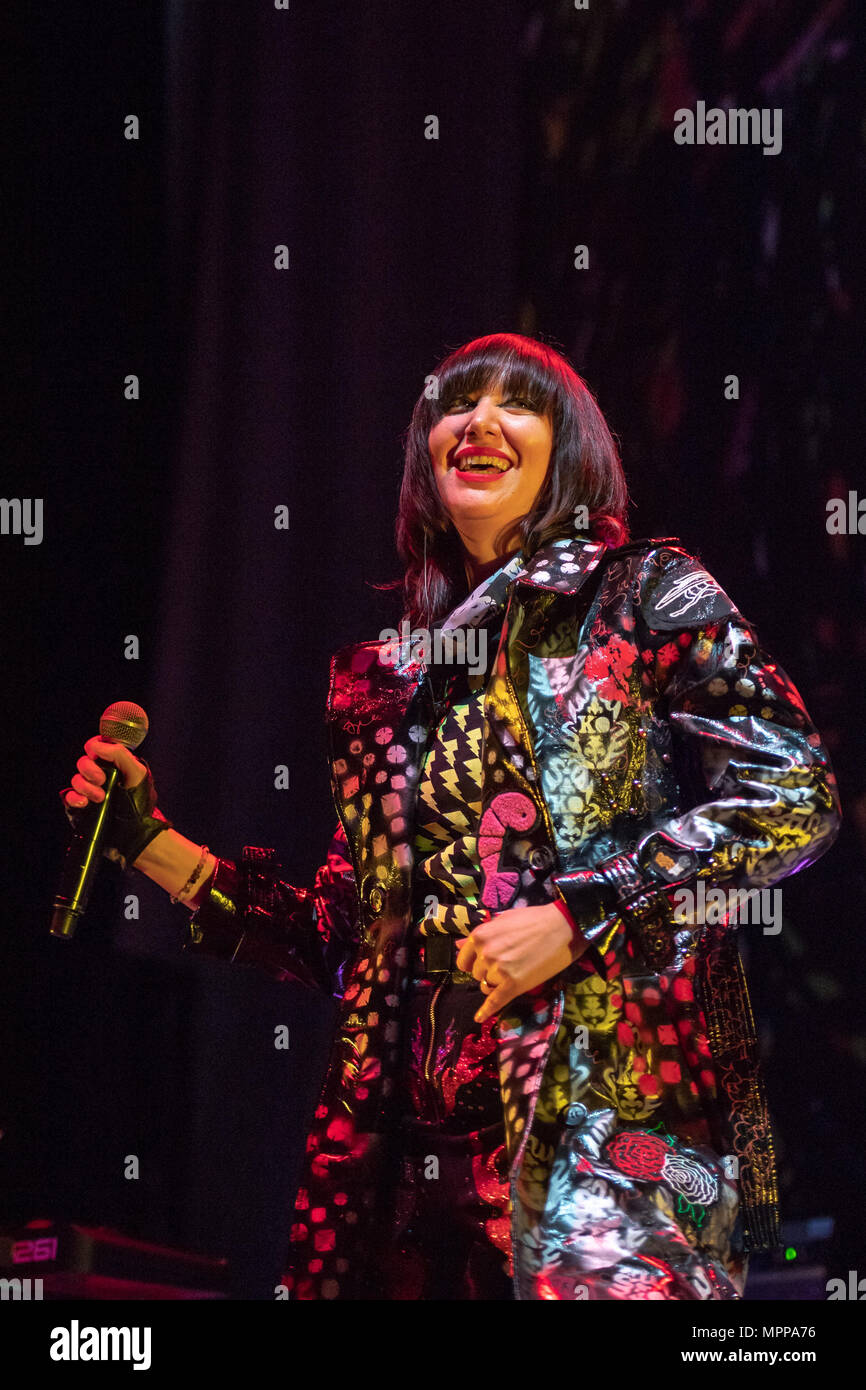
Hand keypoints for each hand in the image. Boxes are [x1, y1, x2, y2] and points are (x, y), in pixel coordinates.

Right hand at [60, 735, 170, 869]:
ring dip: (86, 787)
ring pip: (76, 779)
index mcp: (113, 764)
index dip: (93, 747)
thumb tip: (96, 746)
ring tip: (101, 798)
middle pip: (83, 762)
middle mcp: (100, 776)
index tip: (98, 755)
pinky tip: (85, 803)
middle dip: (90, 770)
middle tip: (103, 781)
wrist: (135, 833)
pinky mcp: (81, 807)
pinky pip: (69, 796)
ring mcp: (89, 791)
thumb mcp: (137, 774)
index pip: (95, 747)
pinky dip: (74, 798)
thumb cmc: (140, 803)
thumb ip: (120, 755)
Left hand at [455, 901, 588, 1023]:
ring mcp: (499, 969)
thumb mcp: (502, 920)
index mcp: (480, 935)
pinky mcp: (514, 984)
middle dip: (488, 972)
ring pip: (488, 985)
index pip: (464, 961)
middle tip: (508, 963)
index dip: (473, 964)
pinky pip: (495, 1001)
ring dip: (497, 983)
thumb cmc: (534, 919)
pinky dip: (487, 1011)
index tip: (482, 965)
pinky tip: (480, 1018)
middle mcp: (485, 953)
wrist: (563, 927)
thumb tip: (458, 945)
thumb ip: (481, 935)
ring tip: (515, 972)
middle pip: (477, 974)